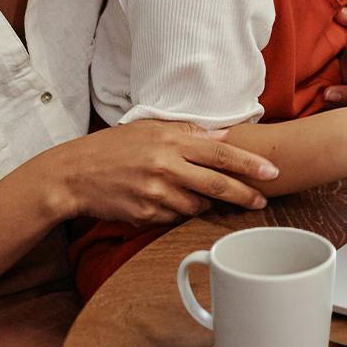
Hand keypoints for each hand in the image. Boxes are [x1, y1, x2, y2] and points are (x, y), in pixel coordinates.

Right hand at [49, 120, 279, 226]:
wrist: (73, 175)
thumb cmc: (113, 148)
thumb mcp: (150, 128)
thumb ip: (188, 133)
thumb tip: (222, 135)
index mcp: (171, 142)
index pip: (221, 153)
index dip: (250, 165)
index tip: (273, 173)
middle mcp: (167, 167)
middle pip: (218, 185)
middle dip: (246, 194)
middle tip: (263, 200)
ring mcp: (157, 194)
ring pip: (198, 206)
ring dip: (205, 203)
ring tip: (195, 194)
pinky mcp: (147, 215)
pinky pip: (175, 218)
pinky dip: (179, 212)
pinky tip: (166, 201)